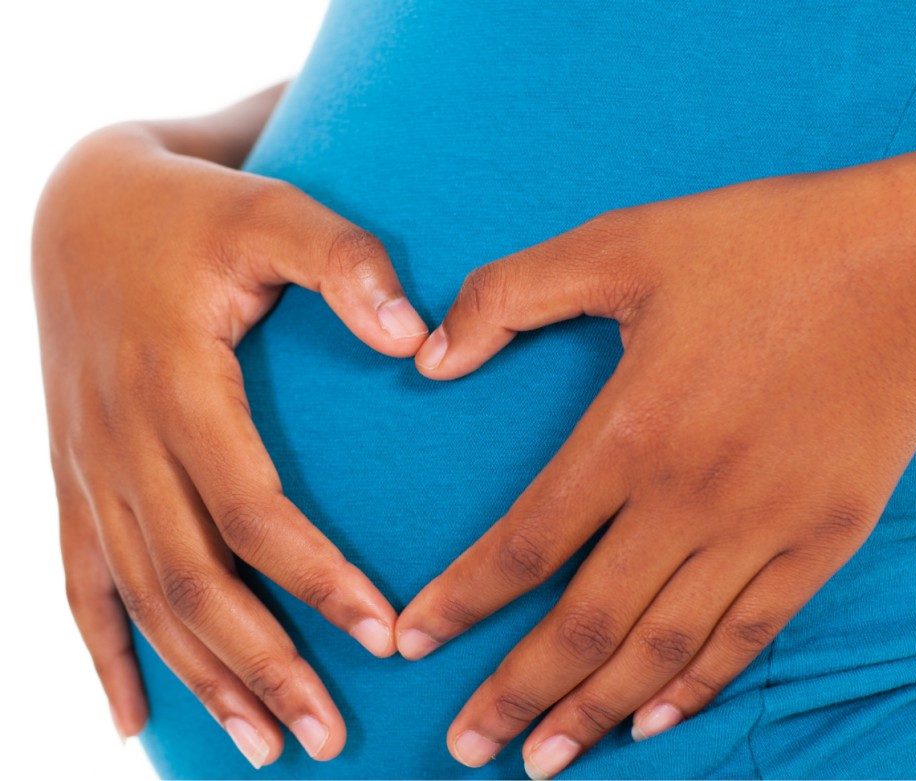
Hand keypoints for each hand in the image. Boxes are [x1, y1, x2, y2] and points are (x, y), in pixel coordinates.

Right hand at [33, 125, 426, 765]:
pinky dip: (105, 657)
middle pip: (191, 583)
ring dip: (201, 679)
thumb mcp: (273, 209)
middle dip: (263, 665)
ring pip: (140, 600)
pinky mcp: (72, 478)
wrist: (82, 207)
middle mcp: (120, 441)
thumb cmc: (198, 211)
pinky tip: (136, 722)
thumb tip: (418, 339)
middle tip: (330, 736)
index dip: (317, 580)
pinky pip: (77, 584)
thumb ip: (346, 262)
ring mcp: (85, 467)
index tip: (386, 635)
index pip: (251, 513)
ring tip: (267, 745)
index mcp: (177, 387)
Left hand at [397, 165, 915, 776]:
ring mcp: (764, 528)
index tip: (411, 644)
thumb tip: (430, 359)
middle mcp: (691, 498)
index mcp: (631, 430)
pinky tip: (654, 719)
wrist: (911, 267)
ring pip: (662, 647)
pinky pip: (748, 634)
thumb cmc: (762, 243)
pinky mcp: (824, 540)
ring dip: (595, 711)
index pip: (526, 545)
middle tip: (466, 747)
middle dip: (516, 694)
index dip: (461, 603)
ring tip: (544, 762)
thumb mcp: (621, 242)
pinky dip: (696, 685)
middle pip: (586, 623)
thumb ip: (511, 294)